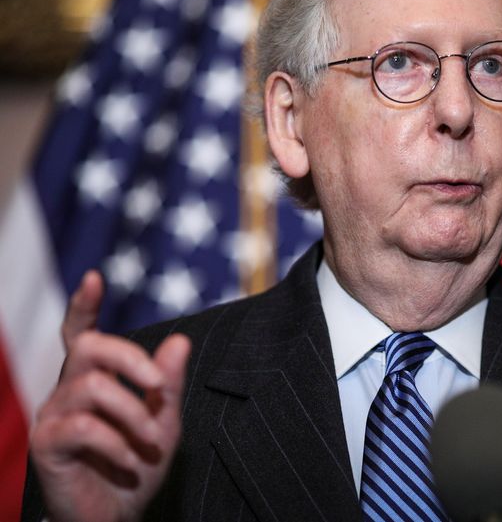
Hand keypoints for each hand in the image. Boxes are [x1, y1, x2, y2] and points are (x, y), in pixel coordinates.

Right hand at [30, 273, 190, 521]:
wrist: (120, 515)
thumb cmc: (139, 463)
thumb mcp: (164, 420)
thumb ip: (168, 382)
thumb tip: (179, 340)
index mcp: (94, 377)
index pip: (81, 332)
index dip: (84, 305)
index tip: (94, 278)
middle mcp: (68, 388)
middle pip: (90, 345)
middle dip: (132, 359)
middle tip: (158, 388)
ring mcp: (53, 415)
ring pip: (93, 386)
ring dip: (133, 414)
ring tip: (150, 440)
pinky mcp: (47, 443)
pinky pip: (83, 426)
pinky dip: (118, 443)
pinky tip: (131, 460)